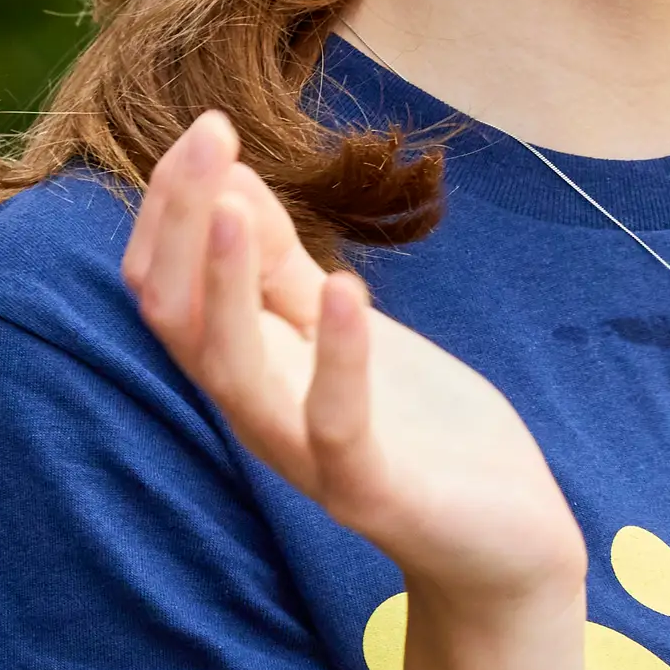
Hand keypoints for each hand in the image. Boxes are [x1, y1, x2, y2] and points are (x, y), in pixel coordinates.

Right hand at [124, 111, 586, 606]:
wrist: (504, 543)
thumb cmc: (422, 429)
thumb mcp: (344, 329)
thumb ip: (281, 268)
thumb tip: (223, 183)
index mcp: (251, 369)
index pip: (165, 287)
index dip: (171, 207)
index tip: (206, 126)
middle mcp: (260, 413)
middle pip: (175, 319)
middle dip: (180, 222)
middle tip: (208, 132)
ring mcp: (310, 459)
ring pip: (231, 373)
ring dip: (224, 285)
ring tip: (227, 204)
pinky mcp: (374, 494)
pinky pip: (336, 427)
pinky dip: (338, 357)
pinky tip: (347, 288)